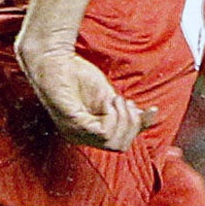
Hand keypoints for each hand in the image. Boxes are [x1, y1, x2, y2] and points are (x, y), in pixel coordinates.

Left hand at [18, 46, 155, 150]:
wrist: (55, 59)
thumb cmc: (78, 75)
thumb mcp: (108, 95)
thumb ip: (124, 110)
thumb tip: (149, 116)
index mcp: (87, 132)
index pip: (120, 144)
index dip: (138, 128)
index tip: (146, 109)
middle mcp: (79, 136)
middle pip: (119, 146)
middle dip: (131, 124)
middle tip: (125, 102)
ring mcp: (73, 131)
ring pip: (112, 143)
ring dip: (122, 118)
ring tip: (115, 99)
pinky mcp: (70, 122)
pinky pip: (102, 132)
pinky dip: (112, 116)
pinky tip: (108, 101)